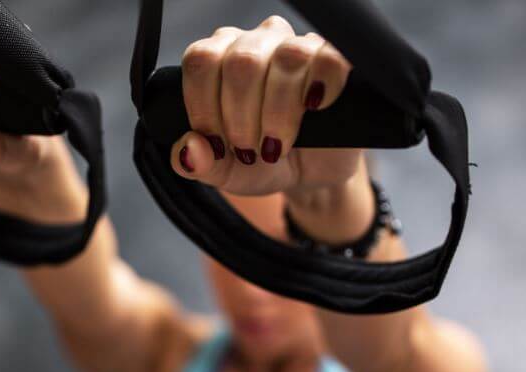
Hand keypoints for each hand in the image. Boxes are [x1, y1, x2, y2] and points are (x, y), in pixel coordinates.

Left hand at [170, 15, 362, 199]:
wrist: (308, 174)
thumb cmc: (261, 163)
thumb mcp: (225, 173)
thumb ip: (198, 164)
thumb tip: (190, 149)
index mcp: (219, 58)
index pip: (202, 61)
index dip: (205, 106)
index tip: (217, 143)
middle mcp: (256, 43)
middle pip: (242, 61)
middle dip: (242, 116)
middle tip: (250, 149)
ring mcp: (299, 47)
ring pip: (288, 58)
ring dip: (279, 112)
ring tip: (278, 144)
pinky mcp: (336, 61)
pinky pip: (331, 58)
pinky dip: (322, 87)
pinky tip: (314, 109)